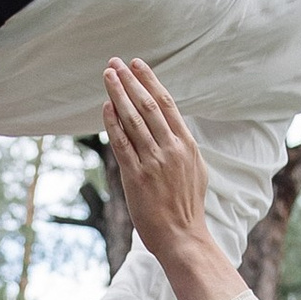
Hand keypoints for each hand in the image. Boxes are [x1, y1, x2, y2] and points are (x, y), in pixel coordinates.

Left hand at [100, 58, 208, 263]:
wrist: (182, 236)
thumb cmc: (187, 206)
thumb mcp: (195, 170)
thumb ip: (183, 146)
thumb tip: (173, 128)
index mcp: (186, 144)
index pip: (167, 104)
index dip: (150, 81)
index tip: (137, 64)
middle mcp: (171, 148)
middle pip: (148, 105)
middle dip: (130, 81)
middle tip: (115, 63)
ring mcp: (153, 161)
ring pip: (134, 120)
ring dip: (119, 95)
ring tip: (108, 76)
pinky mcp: (136, 176)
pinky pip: (122, 143)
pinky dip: (112, 123)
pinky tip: (105, 106)